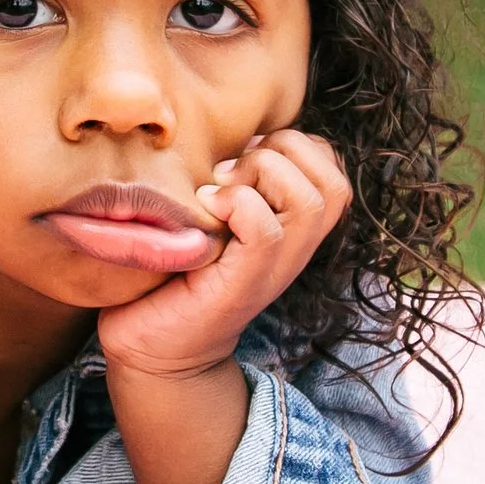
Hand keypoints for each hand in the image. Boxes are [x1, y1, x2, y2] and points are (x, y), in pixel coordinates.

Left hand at [95, 129, 352, 380]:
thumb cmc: (174, 272)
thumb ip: (232, 177)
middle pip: (332, 179)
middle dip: (280, 152)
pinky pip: (267, 230)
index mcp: (293, 226)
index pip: (331, 164)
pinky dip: (238, 206)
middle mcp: (295, 249)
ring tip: (221, 190)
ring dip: (262, 176)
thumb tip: (236, 135)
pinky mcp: (245, 285)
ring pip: (311, 200)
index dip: (294, 144)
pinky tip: (207, 210)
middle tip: (230, 172)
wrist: (152, 348)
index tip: (244, 156)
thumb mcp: (212, 215)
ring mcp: (275, 269)